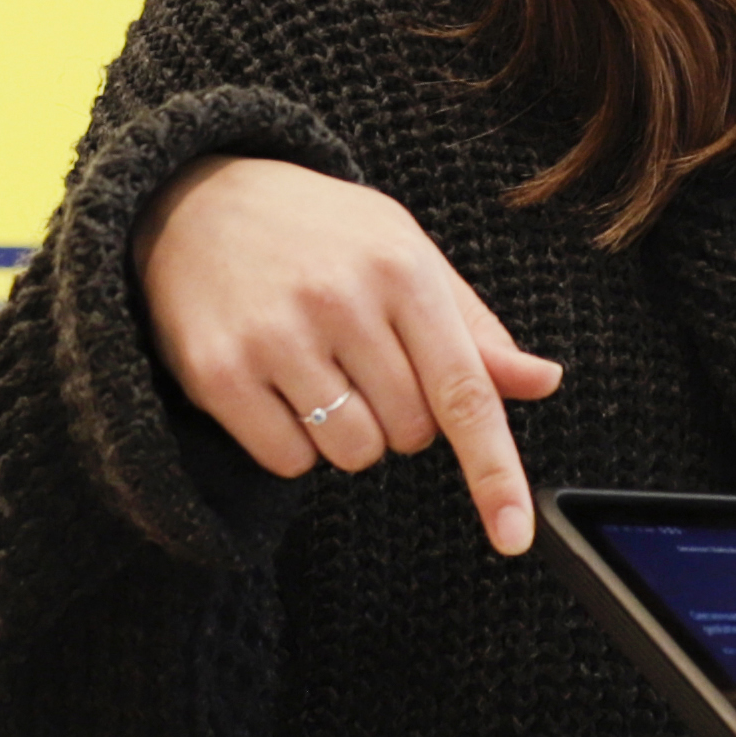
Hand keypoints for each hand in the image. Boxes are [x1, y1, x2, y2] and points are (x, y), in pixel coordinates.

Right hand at [134, 156, 560, 552]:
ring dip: (347, 433)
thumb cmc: (319, 233)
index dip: (494, 471)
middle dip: (399, 415)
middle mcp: (340, 301)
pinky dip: (293, 442)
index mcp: (401, 268)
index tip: (514, 536)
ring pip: (352, 454)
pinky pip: (289, 461)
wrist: (193, 200)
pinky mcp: (218, 373)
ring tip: (317, 369)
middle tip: (362, 359)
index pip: (464, 391)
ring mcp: (275, 337)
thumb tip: (542, 382)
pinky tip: (275, 384)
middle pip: (410, 434)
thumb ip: (473, 327)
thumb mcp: (405, 252)